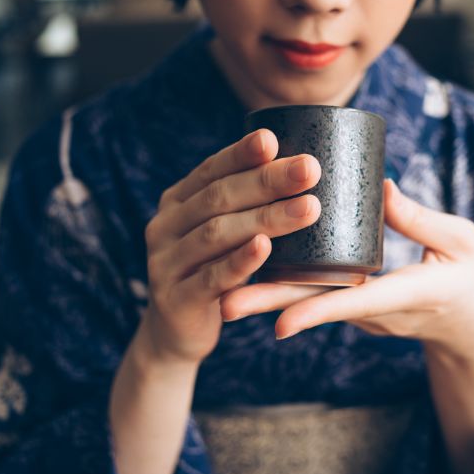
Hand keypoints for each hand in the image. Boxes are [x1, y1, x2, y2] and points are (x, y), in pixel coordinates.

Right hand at [141, 129, 321, 365]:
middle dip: (267, 181)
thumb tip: (302, 165)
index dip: (241, 153)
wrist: (175, 333)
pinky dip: (240, 260)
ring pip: (216, 233)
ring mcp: (165, 263)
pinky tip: (266, 247)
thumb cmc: (213, 272)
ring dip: (266, 218)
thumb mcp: (222, 236)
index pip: (210, 170)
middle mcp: (164, 226)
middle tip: (310, 169)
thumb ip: (244, 206)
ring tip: (308, 208)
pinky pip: (211, 277)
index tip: (273, 139)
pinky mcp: (175, 299)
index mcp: (177, 202)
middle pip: (218, 197)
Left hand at [219, 178, 473, 473]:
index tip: (281, 321)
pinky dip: (285, 285)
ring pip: (309, 300)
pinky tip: (251, 272)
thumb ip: (422, 219)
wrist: (470, 323)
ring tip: (222, 297)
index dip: (318, 309)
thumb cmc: (471, 278)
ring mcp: (362, 309)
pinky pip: (317, 291)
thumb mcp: (462, 243)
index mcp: (409, 294)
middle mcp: (377, 308)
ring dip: (266, 298)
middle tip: (223, 306)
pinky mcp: (355, 303)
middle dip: (270, 307)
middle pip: (316, 306)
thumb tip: (382, 186)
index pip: (358, 302)